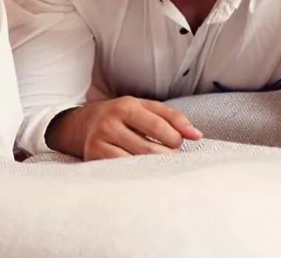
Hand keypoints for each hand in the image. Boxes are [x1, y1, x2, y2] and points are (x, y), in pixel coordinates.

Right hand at [55, 97, 201, 160]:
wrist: (83, 124)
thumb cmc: (123, 117)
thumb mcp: (145, 109)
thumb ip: (173, 118)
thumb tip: (197, 135)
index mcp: (126, 106)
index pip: (158, 126)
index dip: (175, 139)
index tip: (178, 144)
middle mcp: (109, 122)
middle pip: (148, 148)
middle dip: (166, 156)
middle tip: (171, 158)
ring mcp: (99, 141)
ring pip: (135, 163)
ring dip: (153, 167)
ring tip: (159, 165)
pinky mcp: (92, 158)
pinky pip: (121, 171)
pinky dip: (136, 174)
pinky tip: (142, 172)